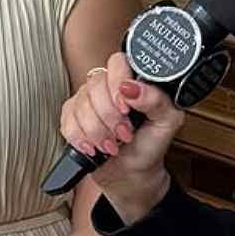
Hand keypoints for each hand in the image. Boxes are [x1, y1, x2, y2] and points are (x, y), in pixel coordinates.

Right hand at [60, 51, 183, 221]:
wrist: (133, 173)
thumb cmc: (151, 143)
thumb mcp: (166, 122)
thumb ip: (157, 100)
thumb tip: (133, 87)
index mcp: (132, 78)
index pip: (117, 63)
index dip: (117, 85)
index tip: (126, 109)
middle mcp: (108, 84)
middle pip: (96, 86)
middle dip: (110, 117)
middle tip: (124, 134)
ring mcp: (87, 98)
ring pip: (81, 105)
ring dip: (98, 132)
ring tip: (112, 144)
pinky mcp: (71, 115)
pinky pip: (68, 121)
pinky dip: (82, 138)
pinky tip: (94, 146)